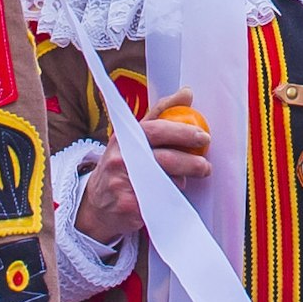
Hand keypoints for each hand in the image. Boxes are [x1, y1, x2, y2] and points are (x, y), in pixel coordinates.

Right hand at [74, 107, 213, 245]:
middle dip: (191, 163)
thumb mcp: (133, 137)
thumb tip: (187, 93)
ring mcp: (122, 185)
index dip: (182, 132)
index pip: (156, 130)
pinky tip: (168, 199)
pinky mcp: (128, 208)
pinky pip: (160, 204)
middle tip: (206, 166)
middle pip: (165, 159)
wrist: (96, 205)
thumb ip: (160, 114)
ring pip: (165, 183)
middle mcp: (120, 160)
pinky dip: (169, 201)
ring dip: (179, 183)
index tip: (203, 136)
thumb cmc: (121, 165)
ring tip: (181, 182)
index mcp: (124, 139)